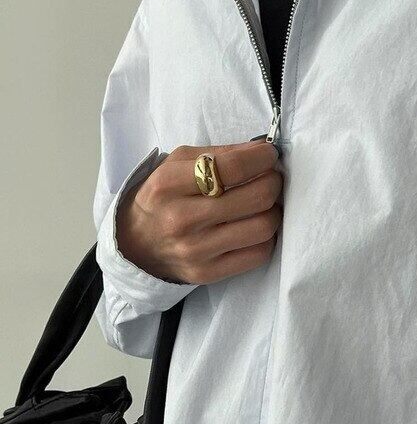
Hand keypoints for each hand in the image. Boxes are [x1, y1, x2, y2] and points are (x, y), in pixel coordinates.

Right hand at [116, 141, 281, 283]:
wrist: (135, 245)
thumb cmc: (164, 197)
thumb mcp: (177, 163)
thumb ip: (220, 152)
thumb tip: (263, 150)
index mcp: (169, 184)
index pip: (233, 167)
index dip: (262, 157)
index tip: (269, 154)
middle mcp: (182, 219)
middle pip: (257, 196)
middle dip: (273, 182)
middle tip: (270, 178)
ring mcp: (196, 250)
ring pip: (264, 226)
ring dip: (274, 210)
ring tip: (264, 204)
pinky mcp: (208, 273)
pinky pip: (259, 253)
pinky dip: (266, 237)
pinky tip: (254, 225)